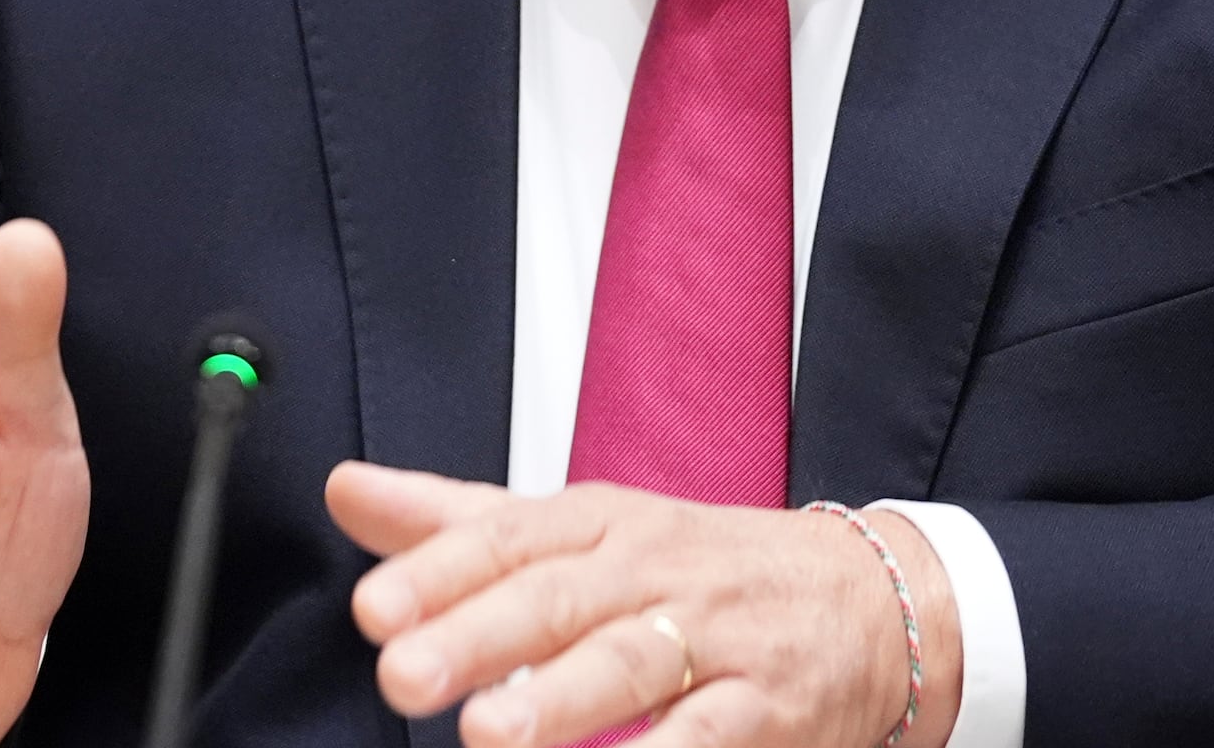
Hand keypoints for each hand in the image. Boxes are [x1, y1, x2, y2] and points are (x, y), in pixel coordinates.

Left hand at [327, 463, 960, 747]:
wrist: (867, 603)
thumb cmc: (702, 570)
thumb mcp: (583, 531)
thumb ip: (460, 524)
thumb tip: (346, 491)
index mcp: (601, 522)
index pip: (511, 535)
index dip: (439, 571)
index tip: (373, 608)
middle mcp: (653, 570)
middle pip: (560, 597)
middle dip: (480, 635)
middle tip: (406, 674)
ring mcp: (715, 638)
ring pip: (633, 663)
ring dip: (562, 700)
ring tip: (492, 735)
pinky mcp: (766, 708)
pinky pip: (712, 734)